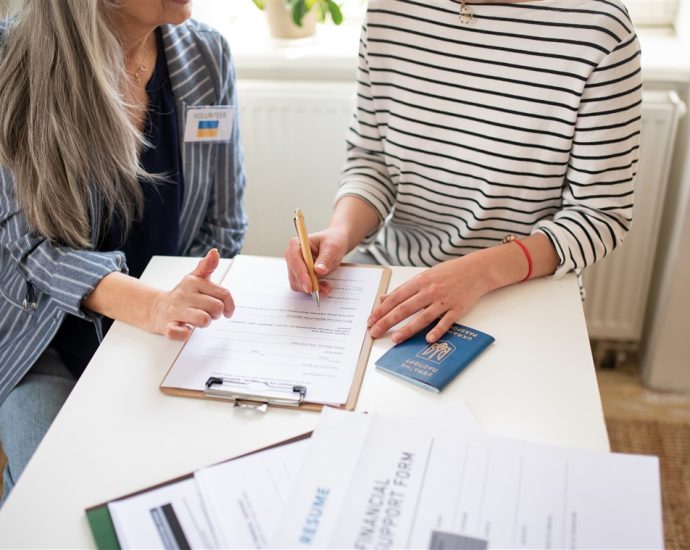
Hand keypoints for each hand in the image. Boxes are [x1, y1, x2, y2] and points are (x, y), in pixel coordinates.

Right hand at [149, 249, 234, 340]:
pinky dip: (185, 333)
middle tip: (208, 313)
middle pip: (216, 307)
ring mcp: (175, 310)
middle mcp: (184, 294)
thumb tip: (215, 252)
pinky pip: (180, 333)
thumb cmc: (183, 295)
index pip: (223, 293)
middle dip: (215, 314)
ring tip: (197, 320)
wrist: (157, 308)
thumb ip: (207, 266)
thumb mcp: (195, 278)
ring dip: (204, 323)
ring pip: (204, 319)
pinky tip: (184, 328)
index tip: (227, 310)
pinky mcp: (168, 326)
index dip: (229, 304)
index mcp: (193, 281)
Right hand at [285, 227, 349, 296]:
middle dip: (308, 284)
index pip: (294, 261)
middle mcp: (292, 256)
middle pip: (294, 275)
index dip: (301, 274)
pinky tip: (324, 286)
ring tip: (327, 287)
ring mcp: (295, 267)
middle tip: (323, 289)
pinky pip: (303, 287)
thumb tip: (318, 270)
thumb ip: (325, 258)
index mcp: (296, 244)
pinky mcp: (301, 275)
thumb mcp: (333, 247)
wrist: (336, 244)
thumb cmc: (333, 241)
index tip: (310, 285)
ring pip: (298, 284)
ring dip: (312, 289)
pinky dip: (313, 289)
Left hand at [368, 255, 490, 343]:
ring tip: (395, 339)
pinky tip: (428, 339)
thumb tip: (384, 298)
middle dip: (388, 321)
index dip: (381, 310)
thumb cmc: (448, 273)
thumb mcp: (423, 276)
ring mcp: (444, 301)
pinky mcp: (457, 309)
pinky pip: (446, 322)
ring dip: (408, 329)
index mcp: (419, 282)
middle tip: (375, 332)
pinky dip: (437, 331)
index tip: (371, 319)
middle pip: (405, 308)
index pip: (396, 298)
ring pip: (423, 317)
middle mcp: (430, 291)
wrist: (476, 270)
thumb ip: (404, 289)